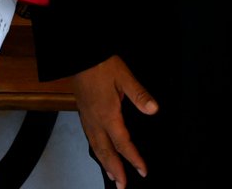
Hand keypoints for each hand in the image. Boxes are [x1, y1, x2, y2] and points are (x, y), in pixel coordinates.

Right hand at [72, 55, 158, 188]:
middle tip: (122, 186)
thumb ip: (138, 94)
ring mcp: (87, 117)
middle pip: (105, 151)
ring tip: (111, 176)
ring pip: (95, 146)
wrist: (79, 55)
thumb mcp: (124, 76)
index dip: (133, 158)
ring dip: (104, 163)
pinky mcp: (83, 112)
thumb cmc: (100, 64)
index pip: (123, 143)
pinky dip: (96, 150)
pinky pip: (89, 137)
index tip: (142, 171)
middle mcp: (96, 119)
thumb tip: (153, 109)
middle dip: (115, 170)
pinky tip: (99, 151)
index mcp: (107, 113)